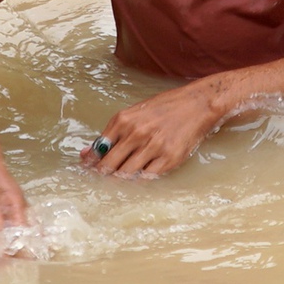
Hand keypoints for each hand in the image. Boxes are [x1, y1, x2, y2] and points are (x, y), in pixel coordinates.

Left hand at [82, 78, 238, 177]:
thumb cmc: (163, 108)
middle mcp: (136, 133)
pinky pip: (147, 177)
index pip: (99, 149)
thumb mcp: (133, 114)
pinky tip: (140, 175)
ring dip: (121, 178)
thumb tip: (86, 154)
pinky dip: (141, 179)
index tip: (88, 169)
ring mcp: (153, 146)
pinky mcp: (169, 158)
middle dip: (104, 174)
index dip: (91, 163)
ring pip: (127, 173)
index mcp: (123, 120)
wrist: (197, 104)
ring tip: (122, 177)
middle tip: (103, 178)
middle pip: (110, 164)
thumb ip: (111, 133)